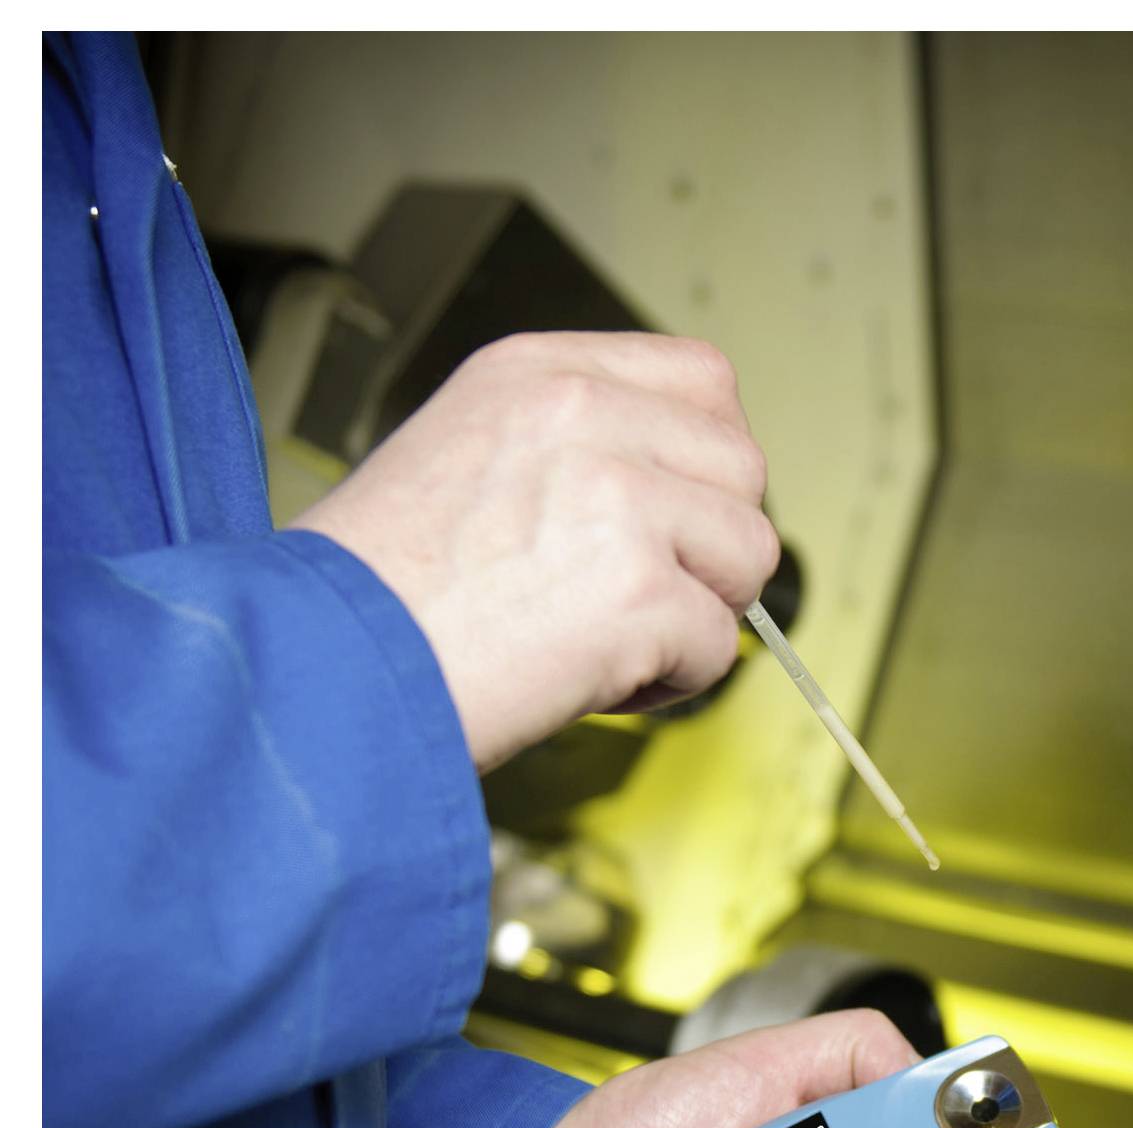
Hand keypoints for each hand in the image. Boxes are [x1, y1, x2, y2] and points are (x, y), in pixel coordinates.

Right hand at [295, 331, 779, 771]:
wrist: (317, 668)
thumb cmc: (376, 591)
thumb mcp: (463, 453)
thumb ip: (577, 447)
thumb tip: (681, 491)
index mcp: (539, 374)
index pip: (704, 379)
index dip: (704, 459)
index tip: (670, 511)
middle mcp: (582, 416)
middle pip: (744, 470)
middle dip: (707, 545)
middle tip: (626, 590)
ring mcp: (617, 500)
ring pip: (748, 557)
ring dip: (695, 613)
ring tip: (604, 636)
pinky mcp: (638, 592)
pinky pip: (718, 646)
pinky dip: (669, 683)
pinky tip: (589, 679)